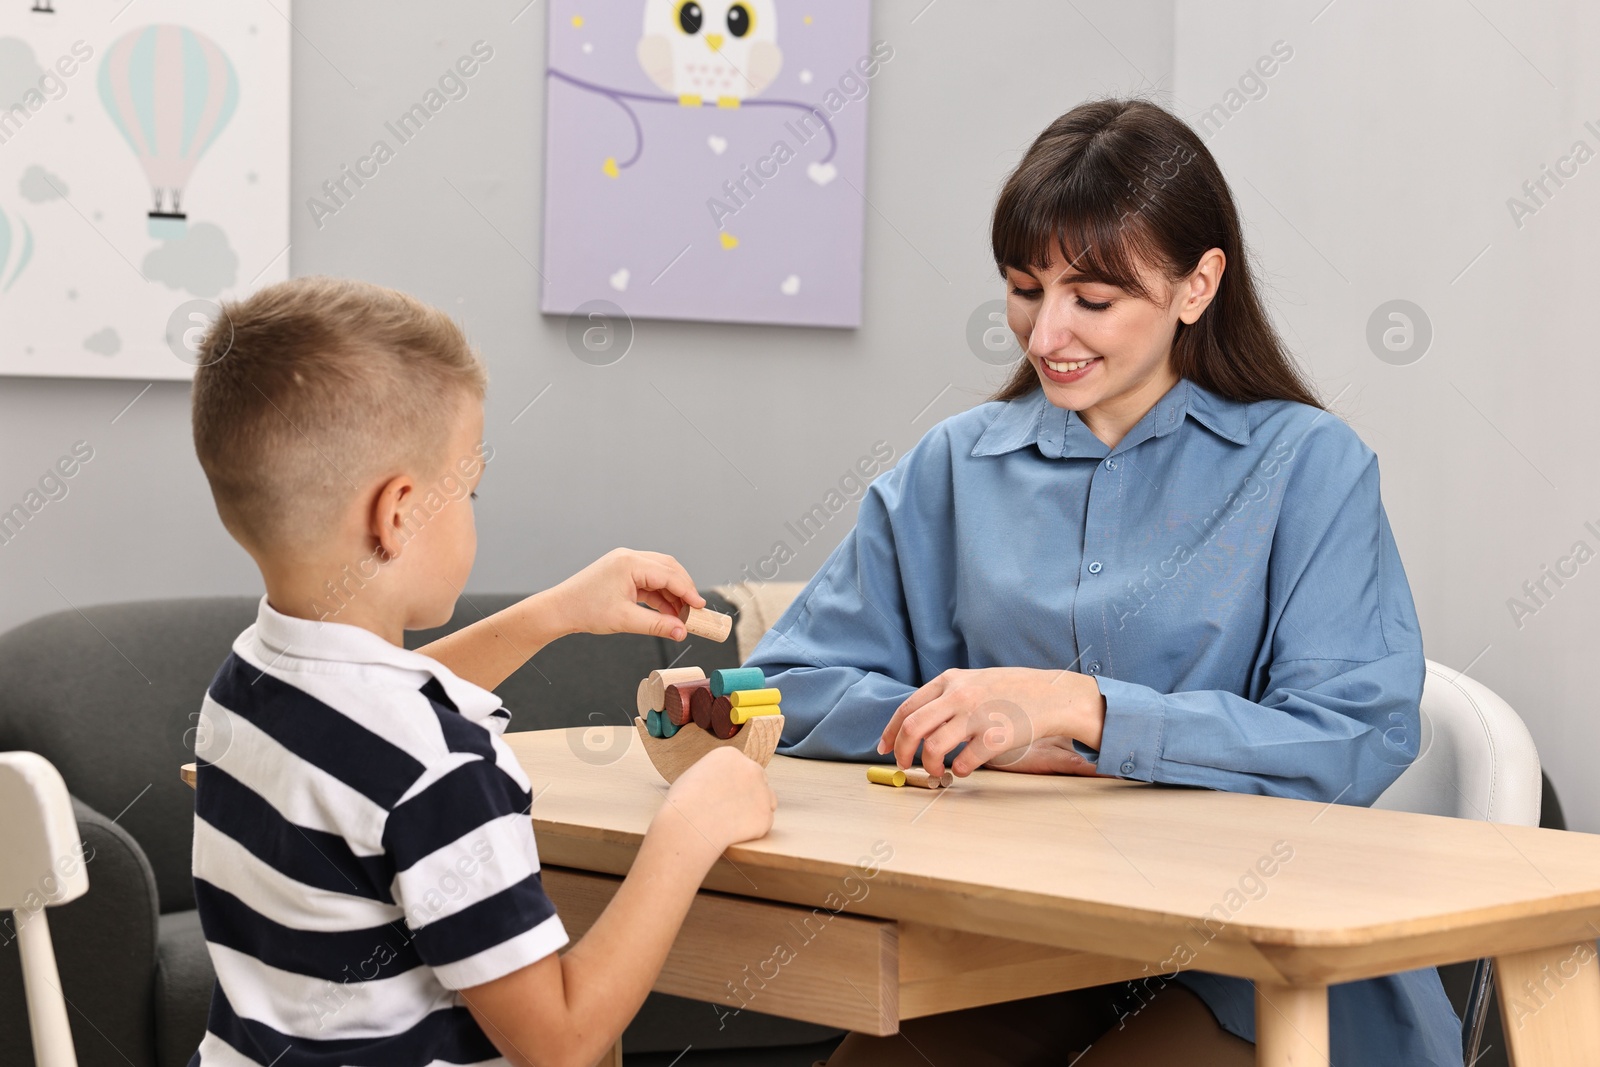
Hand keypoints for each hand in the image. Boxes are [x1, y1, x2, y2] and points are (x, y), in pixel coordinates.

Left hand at [547, 548, 704, 640]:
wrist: (560, 609)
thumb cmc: (586, 611)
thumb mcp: (626, 620)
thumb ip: (657, 625)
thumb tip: (681, 633)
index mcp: (629, 563)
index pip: (669, 574)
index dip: (688, 591)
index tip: (701, 608)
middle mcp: (629, 558)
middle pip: (668, 569)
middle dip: (683, 590)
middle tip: (695, 611)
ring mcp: (625, 563)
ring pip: (660, 574)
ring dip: (672, 594)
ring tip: (682, 616)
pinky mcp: (622, 573)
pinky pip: (648, 581)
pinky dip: (659, 596)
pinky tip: (667, 612)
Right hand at [661, 748, 777, 859]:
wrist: (690, 824)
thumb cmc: (683, 802)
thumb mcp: (695, 775)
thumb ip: (714, 774)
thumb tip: (719, 783)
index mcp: (732, 755)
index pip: (742, 766)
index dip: (735, 782)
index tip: (724, 794)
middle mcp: (752, 769)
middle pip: (759, 780)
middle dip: (749, 793)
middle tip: (732, 809)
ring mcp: (762, 793)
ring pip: (768, 801)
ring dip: (756, 809)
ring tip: (734, 822)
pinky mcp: (766, 817)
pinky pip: (763, 823)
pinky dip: (752, 830)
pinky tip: (734, 832)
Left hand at [877, 667, 1108, 778]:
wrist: (1052, 695)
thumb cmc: (1011, 690)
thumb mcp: (973, 680)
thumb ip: (946, 696)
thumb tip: (917, 724)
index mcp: (949, 681)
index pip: (907, 708)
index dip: (891, 732)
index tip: (885, 748)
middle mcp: (958, 696)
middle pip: (912, 728)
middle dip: (902, 752)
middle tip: (904, 766)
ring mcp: (976, 717)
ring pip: (933, 748)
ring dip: (928, 766)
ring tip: (935, 772)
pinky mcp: (994, 738)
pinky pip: (963, 763)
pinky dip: (957, 771)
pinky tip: (963, 770)